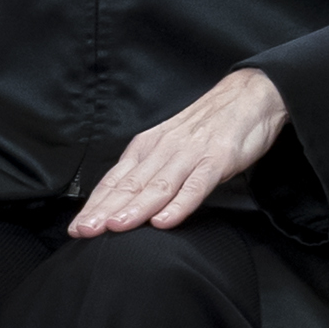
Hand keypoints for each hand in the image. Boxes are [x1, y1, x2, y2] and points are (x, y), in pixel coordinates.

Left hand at [66, 68, 288, 238]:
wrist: (251, 95)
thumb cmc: (211, 124)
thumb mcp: (173, 143)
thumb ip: (153, 170)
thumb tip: (127, 200)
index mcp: (149, 146)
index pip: (115, 180)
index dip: (95, 205)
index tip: (77, 227)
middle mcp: (163, 149)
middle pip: (130, 185)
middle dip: (104, 210)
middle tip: (84, 232)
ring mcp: (190, 154)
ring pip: (158, 186)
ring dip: (135, 208)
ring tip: (116, 227)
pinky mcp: (218, 159)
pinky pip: (196, 185)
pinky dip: (180, 204)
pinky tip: (165, 221)